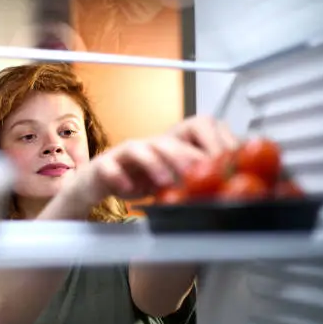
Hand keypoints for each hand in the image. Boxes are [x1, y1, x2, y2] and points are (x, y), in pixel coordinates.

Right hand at [63, 116, 238, 207]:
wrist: (96, 184)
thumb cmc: (135, 181)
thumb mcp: (168, 181)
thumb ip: (192, 182)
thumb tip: (226, 191)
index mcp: (167, 147)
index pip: (191, 133)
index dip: (209, 143)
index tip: (224, 162)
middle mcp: (147, 146)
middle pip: (166, 142)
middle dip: (185, 155)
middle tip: (200, 171)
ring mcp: (123, 154)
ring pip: (138, 150)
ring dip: (153, 164)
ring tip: (164, 183)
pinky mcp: (103, 165)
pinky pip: (110, 167)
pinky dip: (118, 177)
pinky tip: (128, 190)